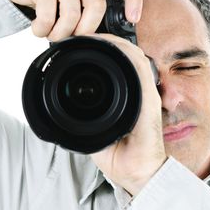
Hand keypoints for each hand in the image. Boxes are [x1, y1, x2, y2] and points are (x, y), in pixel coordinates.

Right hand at [0, 0, 142, 40]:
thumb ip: (87, 10)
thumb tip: (98, 41)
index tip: (133, 19)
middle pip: (97, 5)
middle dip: (86, 30)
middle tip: (74, 37)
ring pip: (71, 14)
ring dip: (60, 33)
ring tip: (52, 34)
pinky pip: (48, 16)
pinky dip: (43, 29)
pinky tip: (39, 29)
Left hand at [88, 34, 167, 195]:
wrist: (138, 174)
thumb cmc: (120, 157)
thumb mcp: (94, 135)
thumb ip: (83, 122)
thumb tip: (61, 115)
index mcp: (126, 99)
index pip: (116, 66)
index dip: (100, 51)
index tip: (80, 45)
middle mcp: (137, 93)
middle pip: (125, 56)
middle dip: (105, 42)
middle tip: (82, 36)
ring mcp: (145, 94)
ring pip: (133, 56)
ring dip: (114, 42)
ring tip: (93, 35)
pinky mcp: (149, 100)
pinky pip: (139, 69)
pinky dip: (126, 53)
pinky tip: (113, 45)